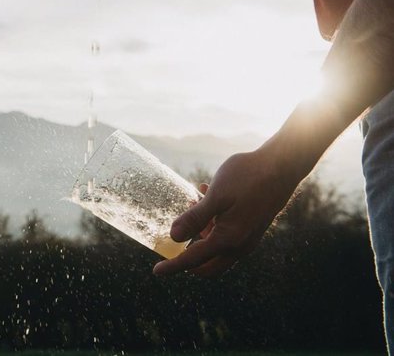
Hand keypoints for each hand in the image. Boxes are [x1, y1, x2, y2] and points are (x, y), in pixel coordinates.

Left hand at [153, 149, 299, 277]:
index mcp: (229, 240)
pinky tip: (206, 195)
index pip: (194, 260)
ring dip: (200, 231)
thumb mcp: (216, 196)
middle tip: (171, 245)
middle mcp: (240, 246)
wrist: (282, 166)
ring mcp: (248, 238)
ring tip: (193, 201)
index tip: (156, 271)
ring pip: (216, 247)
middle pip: (208, 265)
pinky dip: (213, 222)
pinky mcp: (252, 228)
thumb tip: (173, 237)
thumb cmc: (248, 178)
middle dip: (188, 257)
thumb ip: (194, 218)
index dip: (173, 266)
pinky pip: (227, 233)